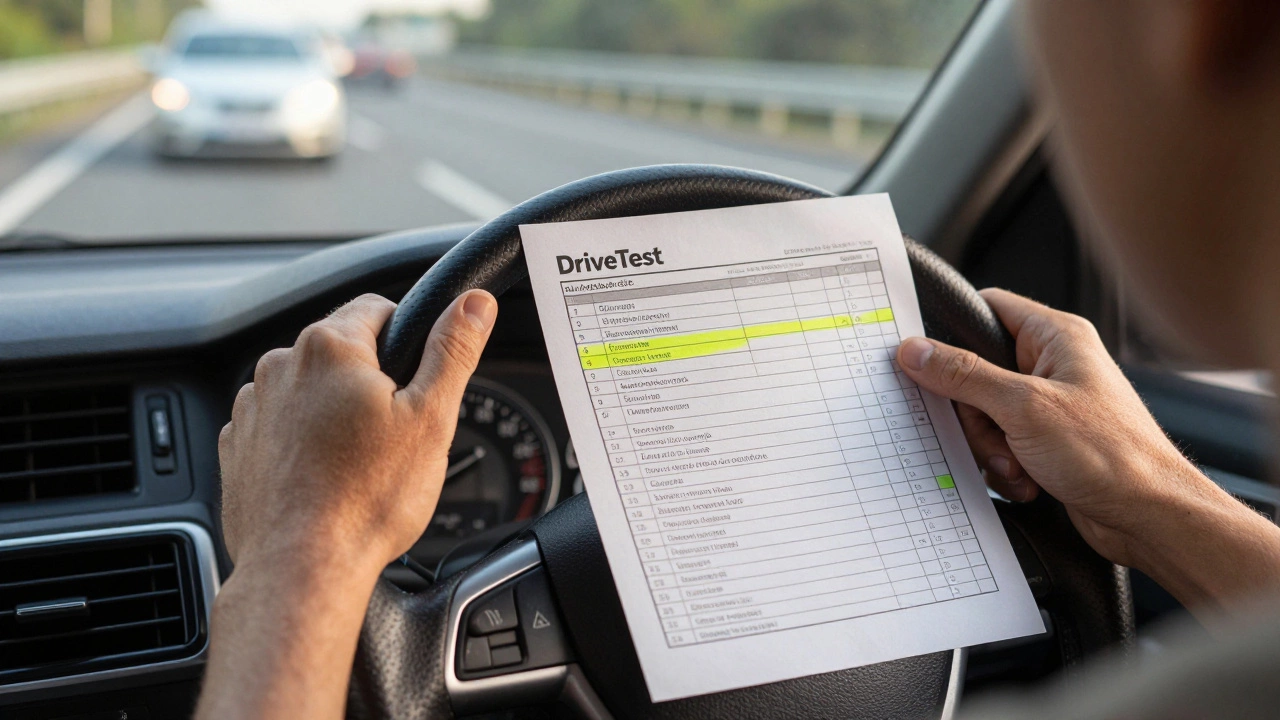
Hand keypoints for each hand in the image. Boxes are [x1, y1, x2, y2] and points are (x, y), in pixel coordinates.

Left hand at [218, 290, 497, 571]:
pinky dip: (303, 444)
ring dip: (333, 413)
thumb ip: (454, 350)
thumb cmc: (365, 501)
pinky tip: (326, 479)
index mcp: (329, 346)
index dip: (409, 339)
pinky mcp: (238, 447)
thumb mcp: (432, 418)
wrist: (302, 569)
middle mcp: (280, 367)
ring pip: (310, 391)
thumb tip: (474, 303)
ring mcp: (252, 408)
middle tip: (396, 434)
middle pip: (343, 352)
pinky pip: (280, 427)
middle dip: (372, 382)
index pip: (378, 307)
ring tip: (358, 464)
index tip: (418, 381)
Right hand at [894, 288, 1210, 569]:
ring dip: (990, 447)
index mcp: (1057, 336)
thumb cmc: (1112, 454)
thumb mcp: (1023, 407)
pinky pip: (1000, 445)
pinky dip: (1005, 467)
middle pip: (975, 373)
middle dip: (976, 416)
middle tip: (994, 434)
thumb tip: (917, 351)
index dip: (952, 329)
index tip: (924, 356)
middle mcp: (1054, 365)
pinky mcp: (1046, 442)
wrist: (1148, 517)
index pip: (989, 308)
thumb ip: (964, 376)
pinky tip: (1027, 480)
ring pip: (983, 415)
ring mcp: (1049, 405)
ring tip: (1019, 464)